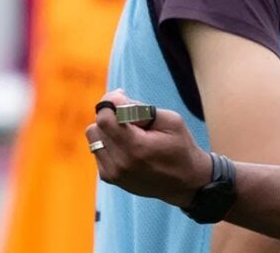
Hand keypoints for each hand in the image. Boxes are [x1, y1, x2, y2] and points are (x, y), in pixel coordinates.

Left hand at [86, 89, 212, 206]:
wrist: (185, 182)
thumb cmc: (180, 147)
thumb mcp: (170, 120)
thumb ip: (139, 107)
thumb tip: (113, 100)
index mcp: (136, 148)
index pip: (104, 118)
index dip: (111, 103)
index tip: (123, 97)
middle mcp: (120, 163)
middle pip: (96, 126)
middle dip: (111, 116)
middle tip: (132, 119)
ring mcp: (113, 173)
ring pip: (94, 137)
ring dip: (108, 130)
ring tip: (130, 134)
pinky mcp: (109, 178)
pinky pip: (98, 149)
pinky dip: (109, 143)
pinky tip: (128, 147)